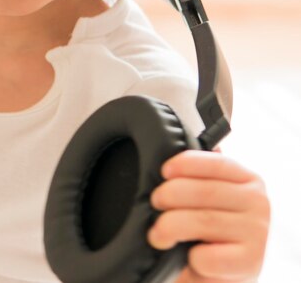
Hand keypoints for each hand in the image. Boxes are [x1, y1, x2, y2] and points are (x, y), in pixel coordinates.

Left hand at [148, 150, 269, 282]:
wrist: (224, 272)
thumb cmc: (212, 229)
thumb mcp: (209, 197)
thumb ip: (200, 173)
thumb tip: (178, 144)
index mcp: (247, 179)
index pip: (216, 163)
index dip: (186, 164)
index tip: (164, 170)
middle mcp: (258, 203)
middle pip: (203, 191)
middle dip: (169, 196)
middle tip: (155, 203)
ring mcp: (258, 233)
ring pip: (202, 221)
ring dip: (170, 226)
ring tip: (157, 234)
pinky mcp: (250, 263)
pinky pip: (209, 255)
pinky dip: (192, 257)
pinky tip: (189, 257)